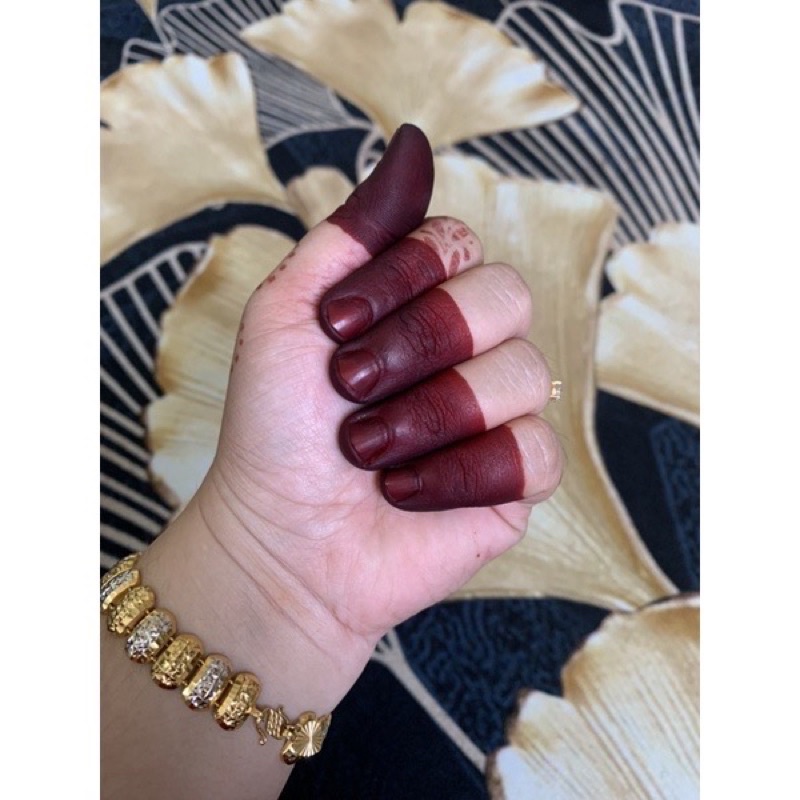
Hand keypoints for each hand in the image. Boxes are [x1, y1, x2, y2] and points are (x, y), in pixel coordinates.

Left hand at [202, 124, 562, 650]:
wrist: (280, 537)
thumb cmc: (275, 425)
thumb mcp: (290, 307)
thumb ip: (356, 228)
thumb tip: (415, 139)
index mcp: (421, 300)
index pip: (458, 243)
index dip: (404, 278)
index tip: (336, 326)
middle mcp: (469, 347)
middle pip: (506, 297)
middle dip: (419, 346)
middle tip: (351, 389)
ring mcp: (498, 411)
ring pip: (524, 374)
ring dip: (426, 417)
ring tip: (368, 453)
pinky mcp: (517, 478)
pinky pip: (534, 452)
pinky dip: (459, 475)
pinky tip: (407, 494)